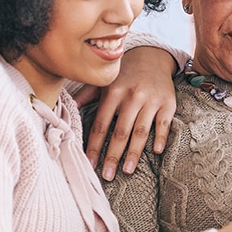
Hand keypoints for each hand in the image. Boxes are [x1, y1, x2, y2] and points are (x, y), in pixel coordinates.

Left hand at [84, 46, 178, 179]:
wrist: (152, 56)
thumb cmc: (124, 74)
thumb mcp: (103, 82)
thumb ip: (85, 96)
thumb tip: (64, 112)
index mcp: (112, 93)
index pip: (101, 125)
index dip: (95, 146)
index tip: (90, 164)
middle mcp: (131, 97)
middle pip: (120, 132)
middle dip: (113, 155)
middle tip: (108, 175)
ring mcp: (150, 100)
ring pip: (141, 132)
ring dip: (134, 153)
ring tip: (128, 171)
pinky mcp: (167, 103)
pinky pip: (164, 123)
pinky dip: (161, 137)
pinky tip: (156, 152)